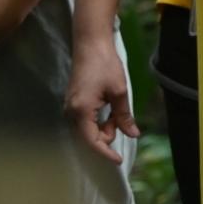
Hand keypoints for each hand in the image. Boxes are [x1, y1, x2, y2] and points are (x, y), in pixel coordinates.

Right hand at [63, 31, 139, 164]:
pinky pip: (86, 120)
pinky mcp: (73, 102)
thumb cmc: (105, 64)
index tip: (119, 160)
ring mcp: (70, 106)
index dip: (106, 153)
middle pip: (90, 136)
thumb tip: (133, 135)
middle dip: (107, 134)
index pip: (92, 141)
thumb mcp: (119, 92)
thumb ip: (124, 116)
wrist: (90, 43)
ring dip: (104, 126)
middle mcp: (71, 111)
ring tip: (115, 109)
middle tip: (121, 118)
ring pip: (88, 129)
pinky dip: (98, 120)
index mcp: (81, 110)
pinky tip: (108, 108)